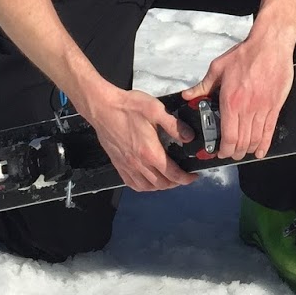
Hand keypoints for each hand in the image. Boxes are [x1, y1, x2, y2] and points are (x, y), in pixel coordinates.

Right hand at [79, 85, 194, 191]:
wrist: (102, 108)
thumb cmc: (128, 107)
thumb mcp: (156, 110)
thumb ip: (174, 125)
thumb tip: (189, 137)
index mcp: (150, 152)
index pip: (173, 174)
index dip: (186, 178)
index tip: (193, 176)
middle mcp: (138, 163)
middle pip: (161, 184)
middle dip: (175, 183)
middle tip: (183, 175)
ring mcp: (127, 165)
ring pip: (147, 187)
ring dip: (160, 186)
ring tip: (168, 179)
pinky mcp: (118, 164)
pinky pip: (132, 183)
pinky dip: (143, 186)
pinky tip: (148, 180)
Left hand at [181, 26, 294, 160]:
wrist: (270, 45)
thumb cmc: (245, 54)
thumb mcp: (218, 68)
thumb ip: (203, 86)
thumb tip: (188, 95)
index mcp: (230, 101)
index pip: (228, 136)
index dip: (224, 150)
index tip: (220, 152)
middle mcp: (247, 109)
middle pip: (241, 142)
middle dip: (235, 153)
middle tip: (230, 154)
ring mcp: (263, 108)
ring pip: (255, 139)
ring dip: (248, 149)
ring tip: (243, 152)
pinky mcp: (275, 106)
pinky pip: (270, 130)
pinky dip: (265, 144)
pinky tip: (260, 151)